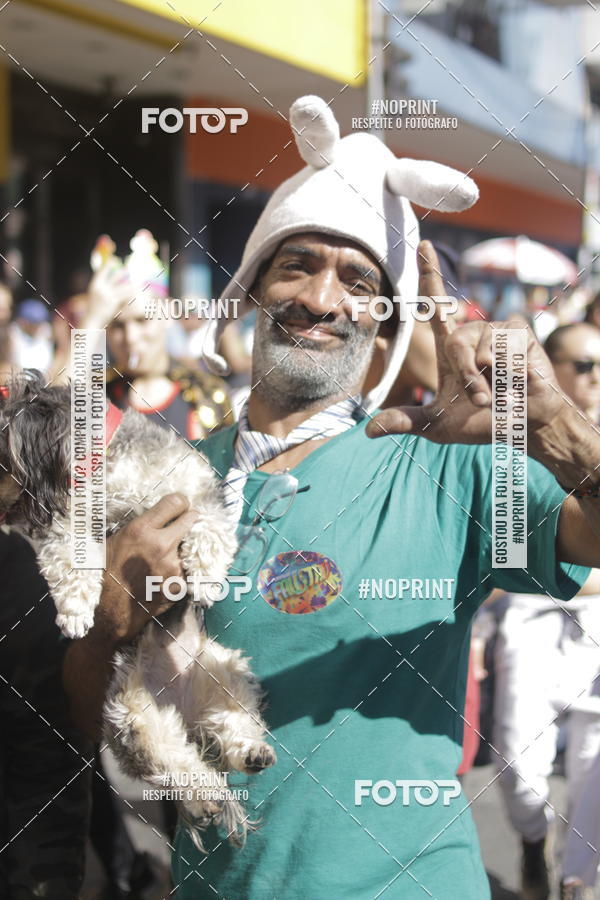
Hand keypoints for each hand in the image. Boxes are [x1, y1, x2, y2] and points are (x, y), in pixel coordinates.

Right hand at [84, 262, 135, 329]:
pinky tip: (137, 292)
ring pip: (123, 287)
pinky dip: (131, 294)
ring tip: (139, 282)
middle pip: (114, 277)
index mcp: (94, 285)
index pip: (101, 272)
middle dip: (123, 272)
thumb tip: (110, 283)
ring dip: (131, 285)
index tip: (114, 258)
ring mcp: (107, 295)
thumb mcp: (95, 298)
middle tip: (129, 267)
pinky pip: (124, 296)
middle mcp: (100, 288)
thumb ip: (102, 290)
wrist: (90, 322)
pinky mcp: (113, 302)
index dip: (108, 264)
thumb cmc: (93, 311)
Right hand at [91, 493, 199, 647]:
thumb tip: (154, 513)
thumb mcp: (110, 541)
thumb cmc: (103, 575)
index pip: (175, 502)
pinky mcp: (180, 585)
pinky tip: (164, 574)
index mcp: (140, 530)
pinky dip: (180, 569)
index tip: (179, 506)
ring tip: (165, 557)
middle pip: (191, 518)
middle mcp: (160, 545)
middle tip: (183, 523)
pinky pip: (187, 568)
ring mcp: (173, 567)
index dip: (179, 502)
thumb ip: (136, 526)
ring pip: (189, 545)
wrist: (108, 613)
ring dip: (182, 548)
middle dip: (188, 519)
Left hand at [366, 241, 563, 443]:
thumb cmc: (481, 423)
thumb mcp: (437, 425)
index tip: (423, 245)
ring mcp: (496, 331)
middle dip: (465, 376)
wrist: (522, 426)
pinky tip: (519, 378)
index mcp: (451, 348)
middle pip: (453, 341)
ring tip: (499, 390)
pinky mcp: (520, 333)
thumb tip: (368, 431)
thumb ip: (405, 421)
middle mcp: (472, 334)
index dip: (429, 273)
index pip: (435, 306)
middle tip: (480, 399)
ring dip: (485, 378)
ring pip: (477, 346)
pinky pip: (502, 347)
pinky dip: (507, 371)